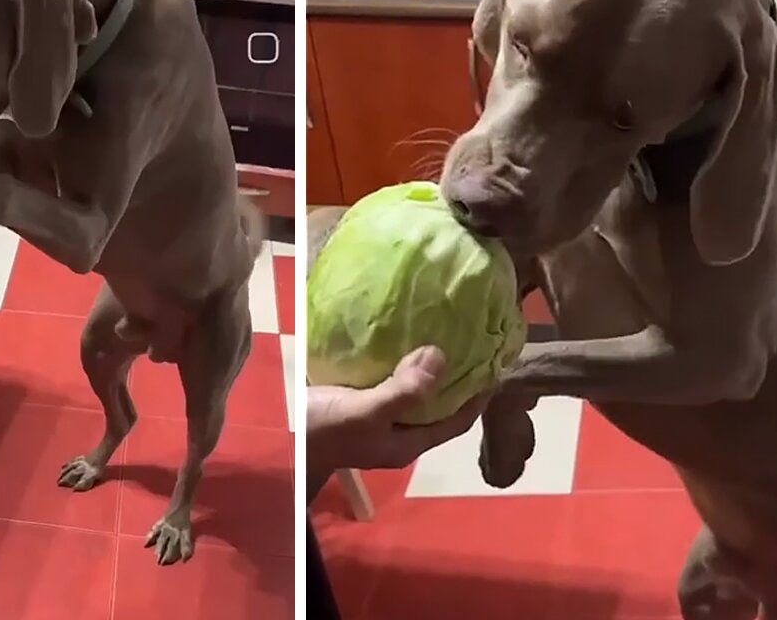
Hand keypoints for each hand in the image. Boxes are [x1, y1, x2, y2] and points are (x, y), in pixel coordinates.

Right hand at [306, 346, 488, 494]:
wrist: (278, 439)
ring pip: (414, 392)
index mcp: (407, 443)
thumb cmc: (323, 431)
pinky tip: (400, 338)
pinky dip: (398, 362)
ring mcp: (377, 418)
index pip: (456, 420)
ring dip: (427, 368)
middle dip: (456, 378)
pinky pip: (389, 381)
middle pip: (438, 406)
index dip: (478, 396)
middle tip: (473, 342)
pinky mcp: (358, 402)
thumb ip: (404, 390)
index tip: (497, 365)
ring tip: (442, 333)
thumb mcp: (367, 411)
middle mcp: (397, 432)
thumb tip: (441, 356)